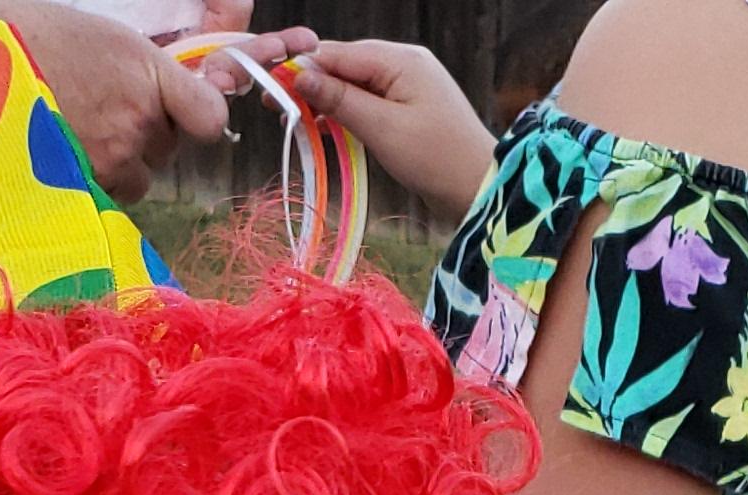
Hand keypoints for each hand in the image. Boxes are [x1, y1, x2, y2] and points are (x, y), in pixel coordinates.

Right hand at [2, 2, 231, 198]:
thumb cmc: (29, 39)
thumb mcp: (99, 38)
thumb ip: (141, 73)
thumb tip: (163, 96)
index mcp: (146, 72)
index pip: (207, 115)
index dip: (196, 118)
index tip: (182, 115)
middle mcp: (136, 119)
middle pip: (167, 150)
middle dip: (144, 140)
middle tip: (103, 119)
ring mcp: (109, 158)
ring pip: (136, 180)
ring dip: (118, 168)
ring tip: (77, 141)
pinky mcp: (80, 187)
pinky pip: (103, 199)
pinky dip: (88, 186)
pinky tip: (61, 161)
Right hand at [283, 41, 496, 210]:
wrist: (479, 187)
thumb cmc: (436, 158)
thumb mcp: (382, 128)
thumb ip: (340, 100)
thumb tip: (301, 76)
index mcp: (401, 60)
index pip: (338, 54)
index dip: (302, 68)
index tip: (268, 85)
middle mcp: (404, 63)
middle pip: (344, 65)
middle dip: (311, 83)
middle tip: (275, 107)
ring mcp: (407, 84)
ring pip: (354, 83)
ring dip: (326, 100)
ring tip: (293, 119)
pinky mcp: (407, 106)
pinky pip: (368, 100)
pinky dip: (345, 111)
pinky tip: (325, 125)